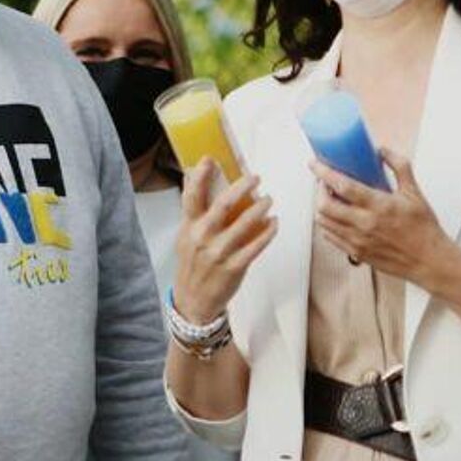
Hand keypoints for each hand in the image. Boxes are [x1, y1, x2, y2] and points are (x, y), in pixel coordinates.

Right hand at [172, 160, 275, 323]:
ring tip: (268, 199)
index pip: (191, 197)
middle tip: (255, 177)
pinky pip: (256, 246)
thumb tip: (199, 181)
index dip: (199, 176)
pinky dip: (267, 232)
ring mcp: (219, 253)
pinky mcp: (234, 267)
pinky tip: (273, 223)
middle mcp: (202, 238)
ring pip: (244, 224)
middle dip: (242, 187)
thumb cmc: (192, 265)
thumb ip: (195, 212)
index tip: (209, 160)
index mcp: (189, 227)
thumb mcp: (186, 237)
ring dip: (260, 208)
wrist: (194, 301)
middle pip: (223, 205)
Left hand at [311, 148, 452, 285]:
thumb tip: (382, 151)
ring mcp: (358, 241)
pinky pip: (330, 237)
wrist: (428, 260)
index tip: (316, 164)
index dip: (324, 173)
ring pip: (324, 222)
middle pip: (325, 206)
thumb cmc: (423, 228)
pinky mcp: (357, 253)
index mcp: (379, 206)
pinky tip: (336, 217)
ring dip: (321, 207)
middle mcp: (365, 224)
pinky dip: (327, 224)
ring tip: (329, 198)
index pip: (342, 186)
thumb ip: (399, 167)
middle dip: (319, 190)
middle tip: (323, 182)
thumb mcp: (414, 192)